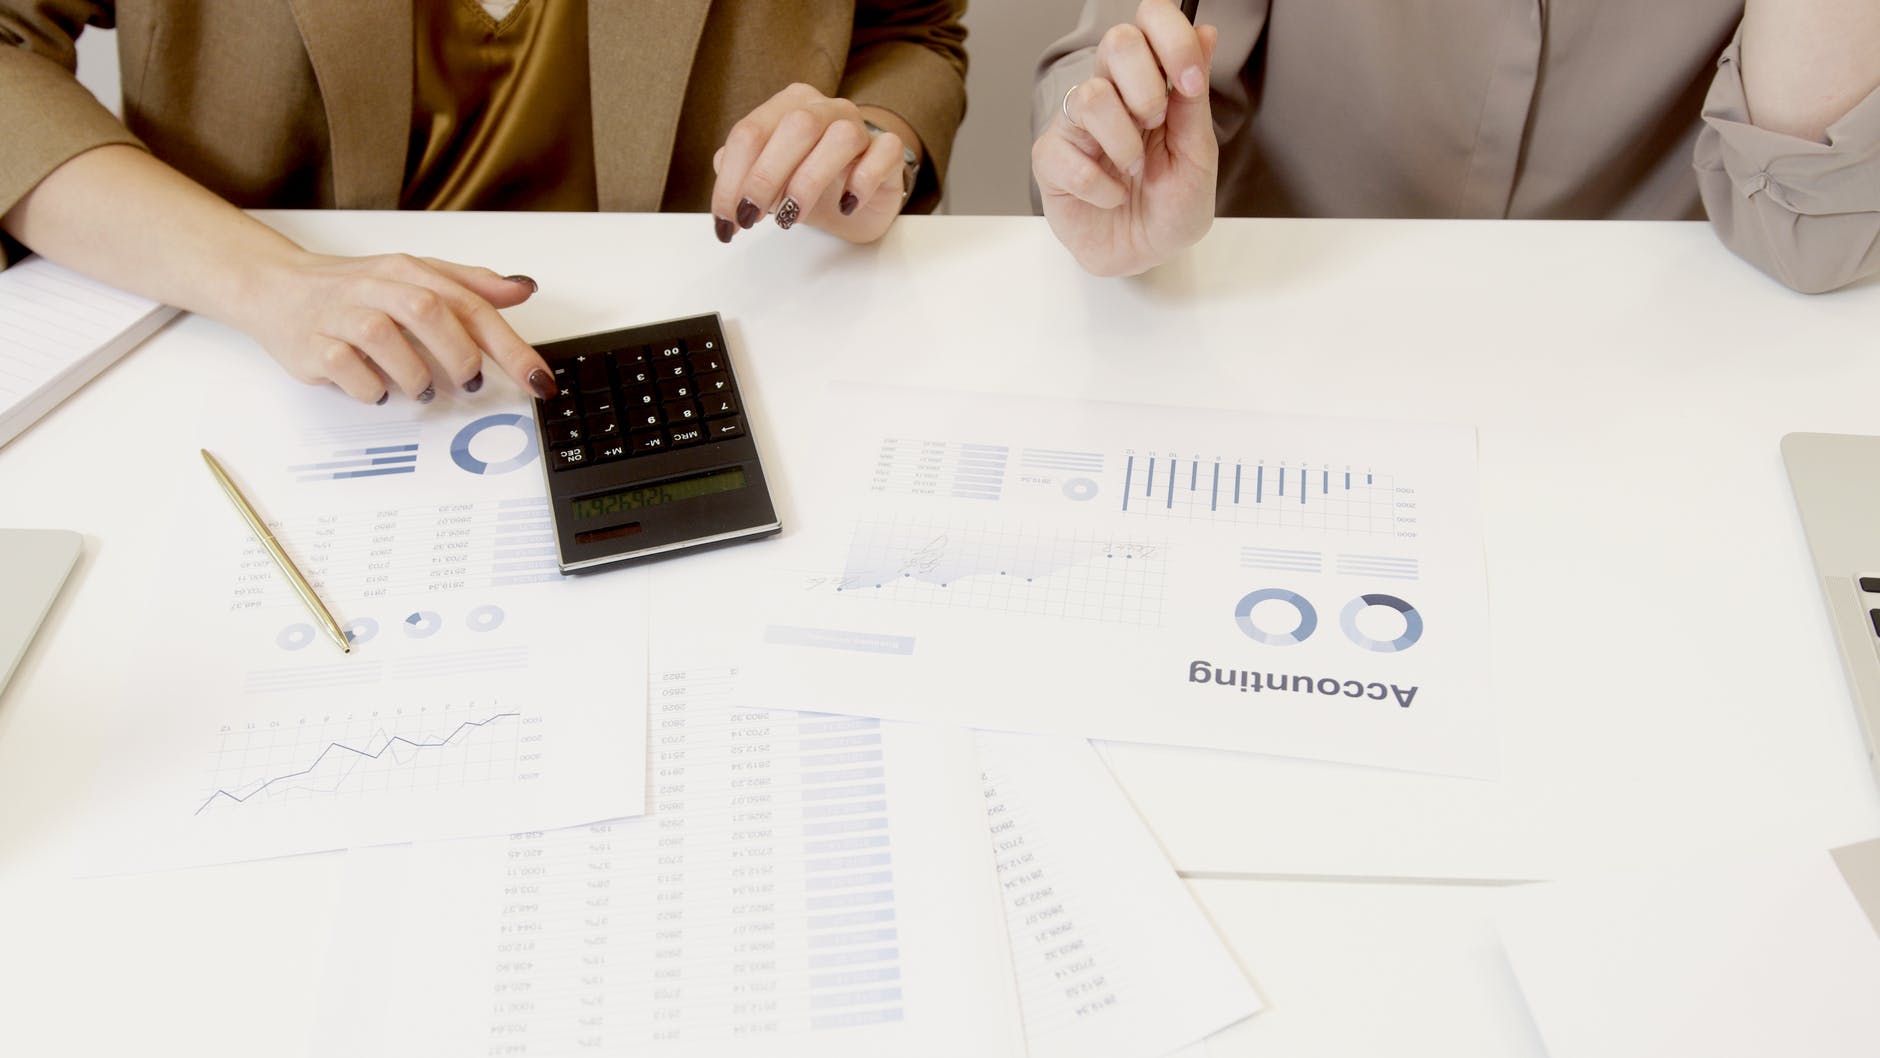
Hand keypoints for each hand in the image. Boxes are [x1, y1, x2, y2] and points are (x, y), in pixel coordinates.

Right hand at [235, 250, 557, 404]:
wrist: (276, 287)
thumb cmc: (354, 287)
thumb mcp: (416, 276)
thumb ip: (471, 285)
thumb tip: (522, 289)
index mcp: (408, 271)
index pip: (470, 304)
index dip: (510, 346)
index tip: (539, 380)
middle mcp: (375, 287)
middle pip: (427, 310)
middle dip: (458, 354)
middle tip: (469, 381)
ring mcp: (340, 315)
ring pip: (383, 337)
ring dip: (414, 374)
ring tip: (422, 387)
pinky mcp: (311, 345)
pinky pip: (344, 368)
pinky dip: (370, 387)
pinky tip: (378, 389)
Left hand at [710, 83, 917, 244]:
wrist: (854, 201)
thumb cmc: (806, 185)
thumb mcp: (765, 182)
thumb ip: (740, 175)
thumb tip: (725, 185)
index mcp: (787, 106)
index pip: (750, 132)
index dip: (732, 178)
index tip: (727, 219)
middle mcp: (824, 108)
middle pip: (795, 127)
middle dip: (766, 177)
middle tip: (752, 218)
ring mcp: (860, 126)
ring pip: (840, 137)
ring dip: (809, 180)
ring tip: (792, 217)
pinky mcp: (888, 151)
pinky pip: (883, 153)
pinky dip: (862, 181)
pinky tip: (846, 206)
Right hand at [1033, 0, 1219, 276]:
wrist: (1145, 254)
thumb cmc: (1171, 205)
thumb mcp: (1197, 153)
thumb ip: (1194, 99)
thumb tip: (1206, 33)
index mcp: (1149, 80)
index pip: (1150, 20)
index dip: (1172, 39)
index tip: (1190, 82)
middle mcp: (1111, 91)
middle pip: (1117, 42)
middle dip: (1148, 88)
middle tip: (1156, 125)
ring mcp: (1076, 124)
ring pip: (1092, 96)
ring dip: (1125, 143)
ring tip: (1134, 170)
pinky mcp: (1050, 159)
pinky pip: (1069, 157)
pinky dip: (1103, 187)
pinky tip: (1112, 197)